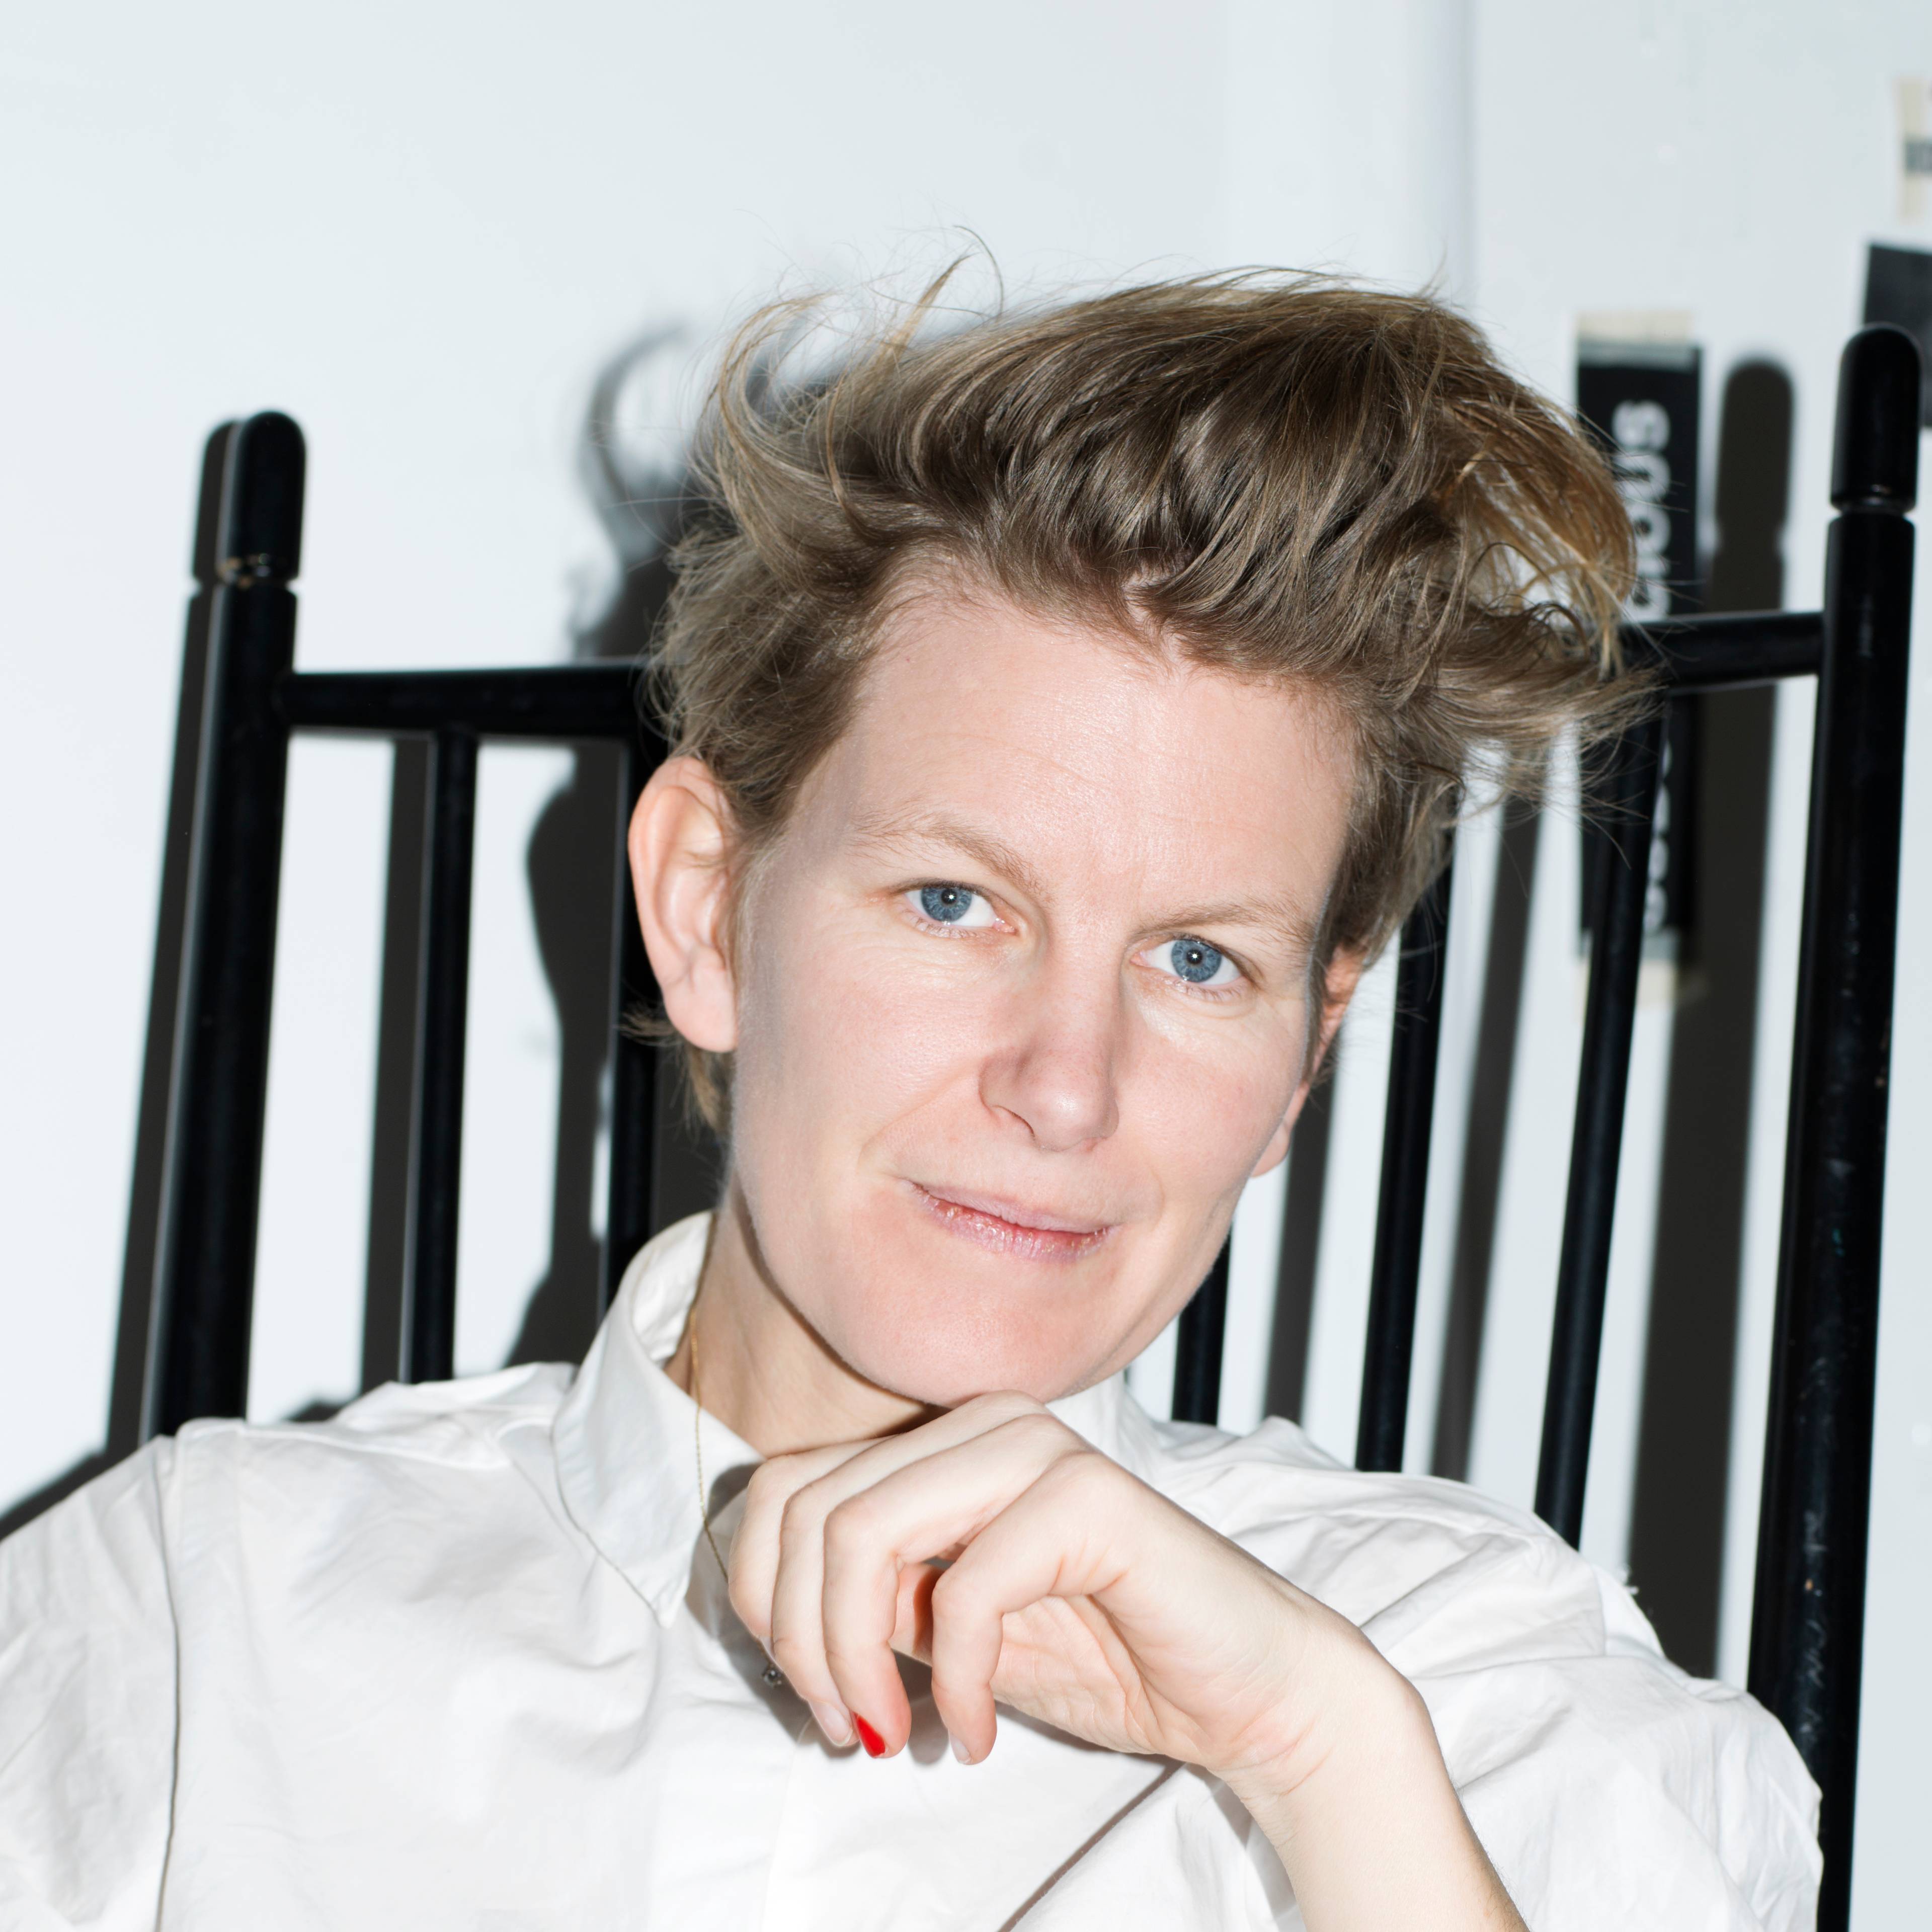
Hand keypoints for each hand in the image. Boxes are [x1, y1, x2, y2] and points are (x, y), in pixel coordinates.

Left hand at [727, 1393, 1523, 1929]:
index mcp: (943, 1437)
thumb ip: (871, 1597)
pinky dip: (955, 1682)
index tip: (814, 1695)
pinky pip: (966, 1590)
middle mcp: (983, 1421)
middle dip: (801, 1642)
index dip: (765, 1599)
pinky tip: (975, 1733)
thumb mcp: (946, 1628)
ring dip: (855, 1658)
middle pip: (809, 1512)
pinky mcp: (1088, 1498)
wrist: (1244, 1690)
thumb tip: (769, 1606)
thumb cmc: (1101, 1656)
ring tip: (893, 1730)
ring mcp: (1037, 1447)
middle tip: (849, 1727)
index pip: (784, 1487)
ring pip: (863, 1534)